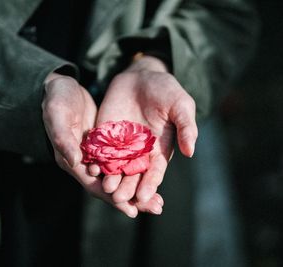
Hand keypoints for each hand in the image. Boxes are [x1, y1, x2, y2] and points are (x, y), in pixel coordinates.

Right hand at [42, 73, 158, 217]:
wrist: (63, 87)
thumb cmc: (57, 100)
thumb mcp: (57, 115)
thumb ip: (63, 138)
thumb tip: (76, 162)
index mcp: (72, 161)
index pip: (94, 186)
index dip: (112, 198)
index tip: (132, 209)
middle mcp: (86, 163)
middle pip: (111, 186)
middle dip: (133, 198)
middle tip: (156, 207)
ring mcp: (98, 154)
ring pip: (121, 175)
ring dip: (138, 187)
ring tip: (159, 199)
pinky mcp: (108, 144)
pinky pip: (124, 160)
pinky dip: (137, 168)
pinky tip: (154, 173)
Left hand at [90, 56, 197, 213]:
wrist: (141, 76)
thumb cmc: (166, 90)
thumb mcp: (181, 105)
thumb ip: (186, 127)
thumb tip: (190, 152)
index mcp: (159, 150)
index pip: (155, 172)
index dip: (150, 185)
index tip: (144, 196)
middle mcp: (140, 153)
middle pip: (133, 175)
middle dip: (127, 187)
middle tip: (120, 199)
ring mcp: (121, 145)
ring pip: (115, 167)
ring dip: (111, 179)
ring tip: (106, 189)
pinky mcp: (105, 135)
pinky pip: (100, 151)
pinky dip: (97, 161)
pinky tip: (93, 168)